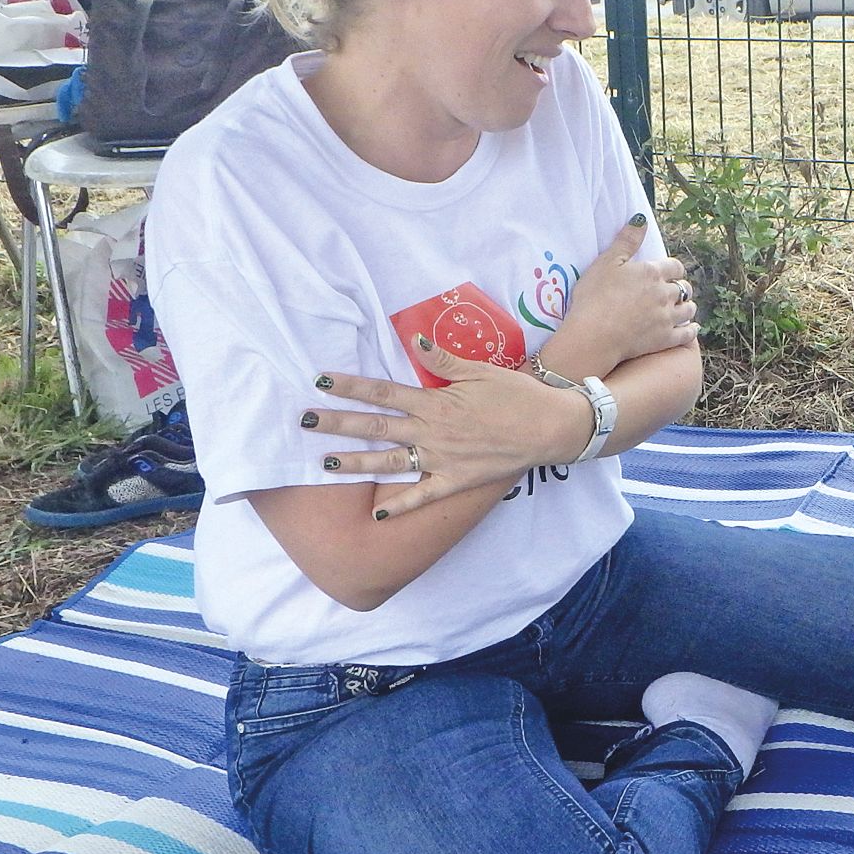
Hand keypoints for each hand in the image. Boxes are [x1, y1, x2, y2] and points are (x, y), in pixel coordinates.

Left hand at [301, 338, 595, 518]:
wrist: (549, 428)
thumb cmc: (517, 395)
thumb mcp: (480, 371)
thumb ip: (443, 359)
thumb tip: (413, 341)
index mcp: (435, 402)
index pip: (383, 391)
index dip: (351, 386)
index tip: (321, 381)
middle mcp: (432, 432)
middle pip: (376, 426)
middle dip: (337, 423)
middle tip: (304, 421)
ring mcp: (442, 460)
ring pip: (390, 462)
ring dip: (356, 463)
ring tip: (325, 464)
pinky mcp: (456, 481)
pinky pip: (423, 496)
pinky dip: (400, 505)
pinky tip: (378, 513)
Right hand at [541, 217, 698, 377]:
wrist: (594, 335)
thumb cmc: (594, 297)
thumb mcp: (606, 262)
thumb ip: (626, 240)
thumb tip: (642, 219)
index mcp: (652, 272)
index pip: (675, 266)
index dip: (673, 269)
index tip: (668, 272)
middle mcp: (665, 293)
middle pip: (683, 288)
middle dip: (680, 288)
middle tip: (674, 291)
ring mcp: (667, 318)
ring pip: (689, 309)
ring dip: (687, 307)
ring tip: (683, 308)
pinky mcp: (666, 339)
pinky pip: (687, 334)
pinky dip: (692, 330)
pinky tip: (692, 329)